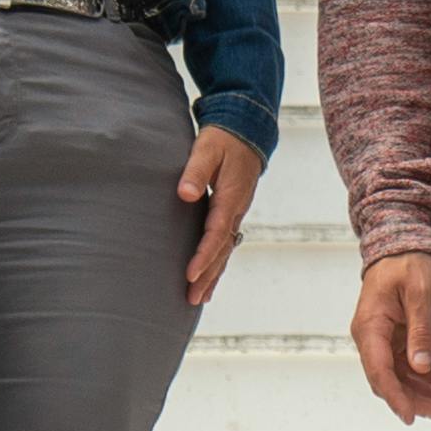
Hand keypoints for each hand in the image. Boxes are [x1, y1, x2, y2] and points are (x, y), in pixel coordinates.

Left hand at [179, 126, 265, 307]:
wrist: (245, 132)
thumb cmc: (223, 139)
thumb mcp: (207, 148)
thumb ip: (195, 170)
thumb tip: (185, 194)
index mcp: (231, 196)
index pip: (217, 233)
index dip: (203, 255)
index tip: (189, 273)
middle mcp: (236, 210)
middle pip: (222, 249)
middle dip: (208, 275)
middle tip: (192, 298)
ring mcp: (236, 213)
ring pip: (225, 250)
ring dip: (213, 275)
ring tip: (199, 298)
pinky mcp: (232, 213)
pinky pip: (225, 243)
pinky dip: (217, 263)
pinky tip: (209, 278)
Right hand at [351, 248, 430, 422]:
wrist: (402, 245)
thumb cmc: (408, 264)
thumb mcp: (420, 294)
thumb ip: (421, 332)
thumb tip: (422, 368)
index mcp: (369, 328)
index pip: (379, 372)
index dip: (396, 397)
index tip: (411, 417)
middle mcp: (370, 338)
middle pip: (389, 380)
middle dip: (415, 399)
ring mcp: (381, 340)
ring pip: (401, 377)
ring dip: (425, 391)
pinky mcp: (393, 339)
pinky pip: (408, 366)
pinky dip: (427, 377)